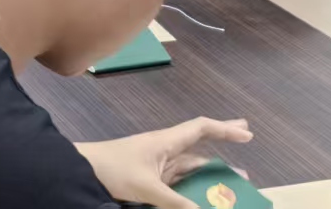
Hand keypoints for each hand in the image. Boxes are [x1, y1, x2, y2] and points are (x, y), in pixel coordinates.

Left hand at [76, 118, 251, 208]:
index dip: (225, 129)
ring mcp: (159, 163)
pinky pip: (181, 181)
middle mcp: (166, 149)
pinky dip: (195, 187)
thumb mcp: (146, 188)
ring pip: (192, 165)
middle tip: (246, 137)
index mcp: (166, 142)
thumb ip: (176, 202)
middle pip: (200, 142)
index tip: (247, 133)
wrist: (83, 171)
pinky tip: (205, 196)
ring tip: (235, 181)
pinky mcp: (152, 177)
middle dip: (223, 140)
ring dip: (212, 171)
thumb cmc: (112, 170)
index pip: (201, 129)